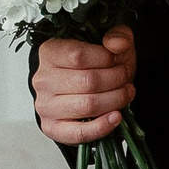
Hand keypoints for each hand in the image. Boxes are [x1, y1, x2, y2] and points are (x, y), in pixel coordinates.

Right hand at [33, 27, 135, 143]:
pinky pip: (79, 133)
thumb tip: (116, 44)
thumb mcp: (108, 42)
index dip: (106, 58)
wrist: (79, 89)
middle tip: (125, 78)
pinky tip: (116, 117)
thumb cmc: (93, 64)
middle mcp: (42, 79)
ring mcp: (45, 105)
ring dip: (115, 100)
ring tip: (125, 94)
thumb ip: (117, 35)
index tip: (117, 60)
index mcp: (49, 52)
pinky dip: (102, 126)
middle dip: (116, 79)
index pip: (78, 55)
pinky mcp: (52, 128)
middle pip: (87, 81)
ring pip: (87, 105)